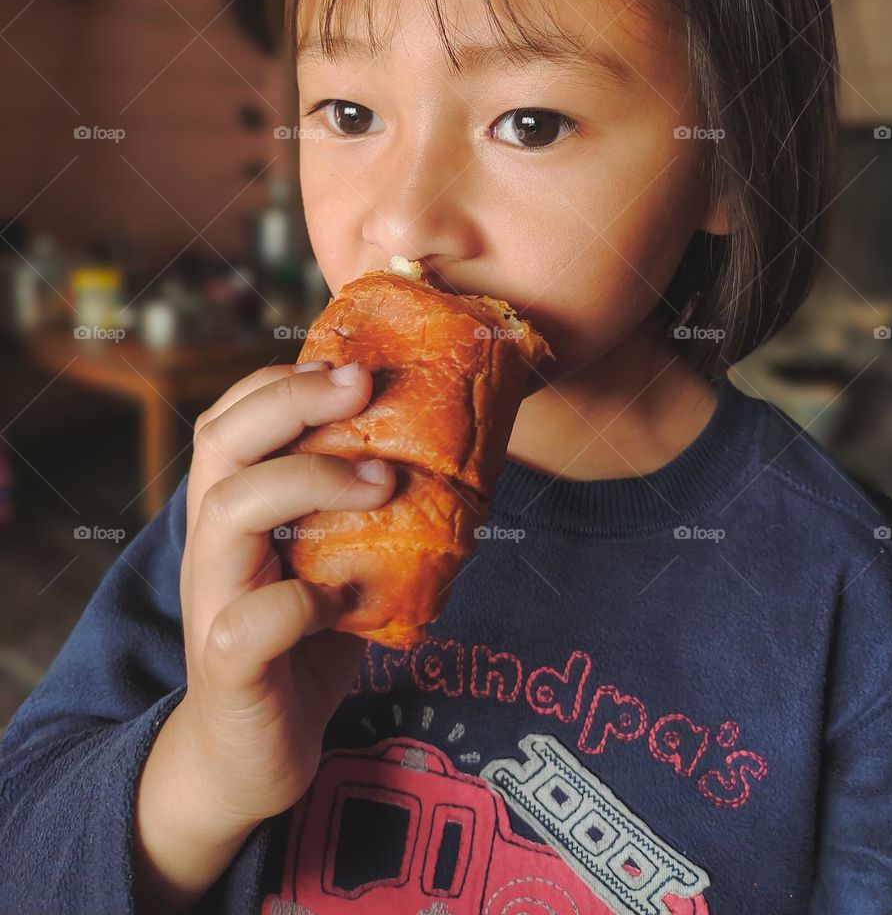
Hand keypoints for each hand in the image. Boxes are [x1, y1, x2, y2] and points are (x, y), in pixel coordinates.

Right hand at [133, 359, 393, 906]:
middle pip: (220, 441)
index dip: (284, 379)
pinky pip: (253, 620)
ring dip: (310, 480)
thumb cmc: (302, 642)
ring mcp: (213, 600)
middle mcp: (211, 542)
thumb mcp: (333, 558)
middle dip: (291, 399)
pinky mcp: (229, 664)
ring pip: (228, 509)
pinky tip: (346, 601)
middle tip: (362, 385)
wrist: (248, 755)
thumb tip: (452, 447)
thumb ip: (364, 508)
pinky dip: (304, 602)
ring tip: (382, 480)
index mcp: (232, 508)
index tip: (351, 364)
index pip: (234, 416)